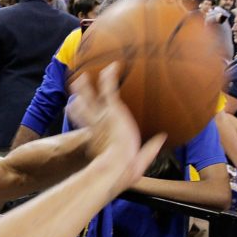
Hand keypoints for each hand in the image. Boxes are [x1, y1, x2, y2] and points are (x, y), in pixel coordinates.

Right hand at [66, 62, 166, 192]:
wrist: (117, 165)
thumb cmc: (125, 169)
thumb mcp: (140, 160)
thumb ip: (151, 149)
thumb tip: (164, 138)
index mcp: (98, 139)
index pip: (87, 126)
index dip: (80, 120)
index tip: (79, 116)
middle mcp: (96, 126)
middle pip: (82, 110)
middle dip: (78, 101)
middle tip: (73, 97)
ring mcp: (102, 116)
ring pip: (90, 97)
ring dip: (85, 87)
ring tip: (80, 78)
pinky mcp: (112, 110)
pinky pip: (108, 89)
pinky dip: (109, 78)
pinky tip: (111, 67)